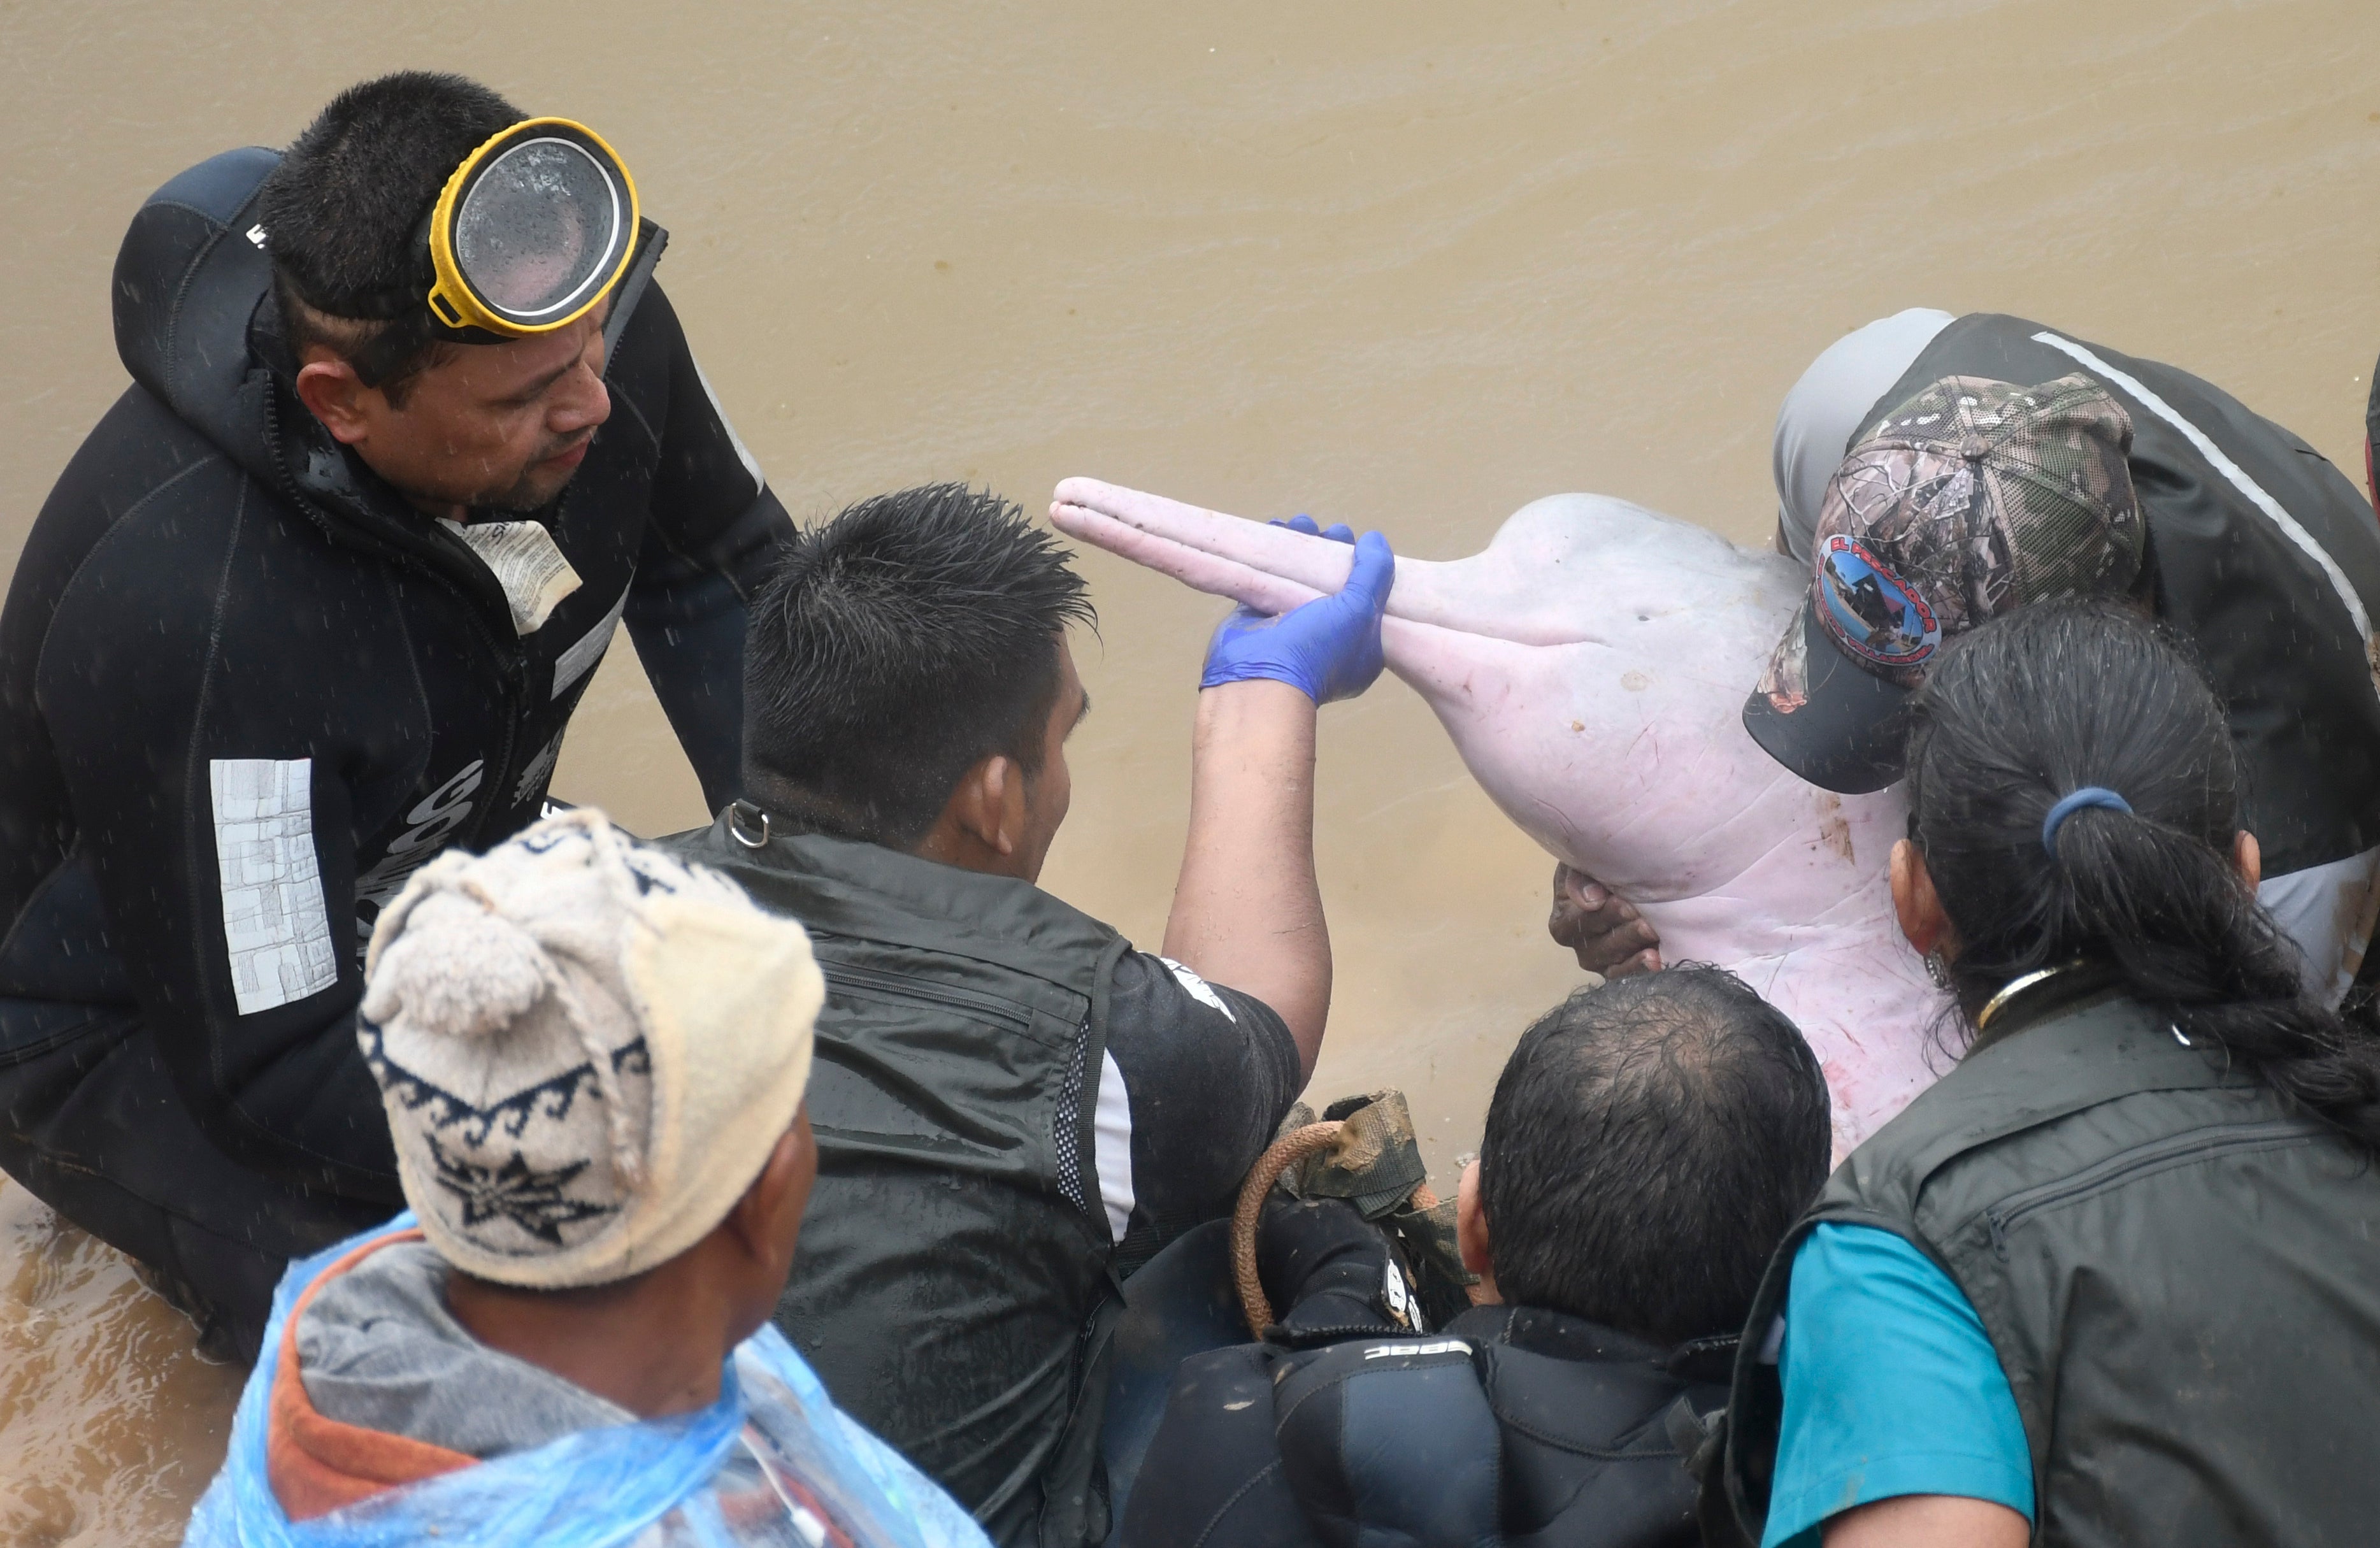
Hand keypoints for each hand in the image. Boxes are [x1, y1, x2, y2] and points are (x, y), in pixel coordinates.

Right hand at [1200, 515, 1393, 703]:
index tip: (1354, 543)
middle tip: (1326, 531)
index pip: (1367, 598)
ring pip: (1301, 577)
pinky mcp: (1261, 617)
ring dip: (1301, 545)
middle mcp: (1328, 638)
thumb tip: (1375, 540)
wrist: (1258, 678)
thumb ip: (1374, 573)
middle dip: (1330, 551)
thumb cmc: (1317, 649)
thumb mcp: (1360, 610)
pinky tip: (1276, 529)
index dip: (1362, 567)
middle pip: (1333, 583)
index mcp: (1361, 648)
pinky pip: (1271, 577)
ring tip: (1299, 523)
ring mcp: (1293, 627)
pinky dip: (1273, 553)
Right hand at [1548, 863, 1660, 976]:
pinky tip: (1657, 961)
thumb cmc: (1595, 871)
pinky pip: (1627, 975)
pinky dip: (1641, 969)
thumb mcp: (1581, 866)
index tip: (1623, 903)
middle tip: (1646, 924)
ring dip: (1634, 955)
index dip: (1601, 915)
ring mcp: (1599, 959)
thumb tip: (1591, 899)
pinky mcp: (1618, 968)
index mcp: (1562, 919)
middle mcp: (1578, 944)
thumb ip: (1579, 878)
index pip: (1577, 923)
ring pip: (1614, 963)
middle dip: (1624, 935)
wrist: (1618, 879)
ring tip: (1654, 947)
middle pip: (1598, 946)